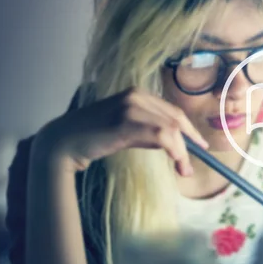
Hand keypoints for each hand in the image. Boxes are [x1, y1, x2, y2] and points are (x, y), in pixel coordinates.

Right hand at [36, 87, 207, 175]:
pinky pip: (161, 136)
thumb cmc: (94, 137)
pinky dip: (174, 151)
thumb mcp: (126, 128)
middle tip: (197, 161)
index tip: (200, 144)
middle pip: (176, 118)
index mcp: (137, 93)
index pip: (173, 111)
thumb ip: (148, 129)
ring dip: (182, 151)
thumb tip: (172, 143)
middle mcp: (136, 95)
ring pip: (171, 128)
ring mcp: (130, 106)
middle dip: (190, 140)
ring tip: (185, 170)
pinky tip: (177, 163)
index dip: (190, 128)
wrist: (63, 141)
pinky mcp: (125, 122)